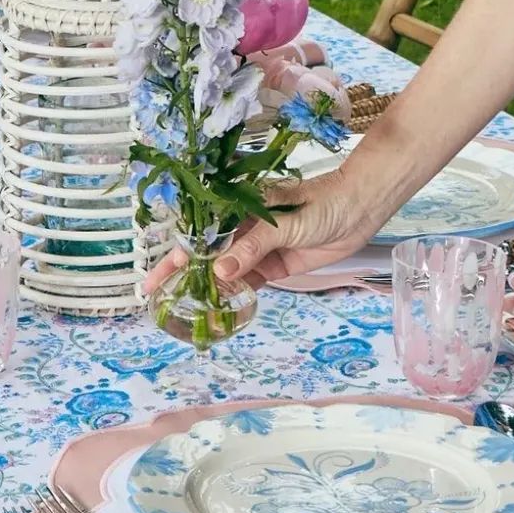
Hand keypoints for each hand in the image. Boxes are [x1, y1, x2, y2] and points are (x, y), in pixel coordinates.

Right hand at [144, 162, 398, 296]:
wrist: (359, 207)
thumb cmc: (323, 202)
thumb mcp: (285, 223)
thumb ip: (252, 246)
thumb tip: (219, 270)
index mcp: (240, 207)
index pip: (200, 232)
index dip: (176, 253)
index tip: (154, 274)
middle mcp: (244, 228)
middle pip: (207, 254)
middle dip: (181, 274)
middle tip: (156, 298)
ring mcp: (259, 247)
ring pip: (225, 271)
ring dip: (206, 288)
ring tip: (181, 310)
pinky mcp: (275, 263)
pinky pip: (248, 281)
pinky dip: (233, 295)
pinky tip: (217, 309)